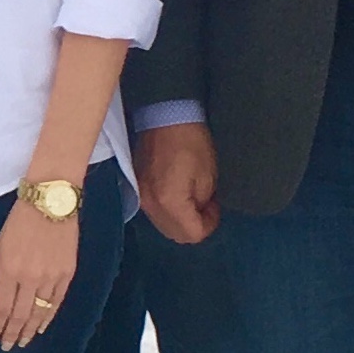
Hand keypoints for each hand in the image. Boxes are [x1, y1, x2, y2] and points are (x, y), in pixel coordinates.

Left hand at [0, 197, 79, 349]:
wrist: (51, 202)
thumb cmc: (20, 221)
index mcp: (10, 270)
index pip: (2, 307)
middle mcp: (31, 277)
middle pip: (20, 314)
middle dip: (13, 333)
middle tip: (7, 346)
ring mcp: (52, 277)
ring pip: (40, 312)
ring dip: (31, 330)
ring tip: (24, 341)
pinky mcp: (68, 273)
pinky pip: (57, 302)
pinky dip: (49, 317)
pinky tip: (42, 326)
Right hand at [137, 124, 219, 246]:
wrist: (165, 117)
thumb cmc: (192, 144)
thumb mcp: (208, 176)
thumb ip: (202, 204)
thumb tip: (198, 212)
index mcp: (170, 202)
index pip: (192, 234)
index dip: (209, 225)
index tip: (215, 207)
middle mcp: (151, 206)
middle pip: (176, 235)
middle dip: (195, 226)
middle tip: (206, 206)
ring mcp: (141, 198)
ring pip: (163, 226)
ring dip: (181, 221)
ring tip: (193, 199)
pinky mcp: (138, 190)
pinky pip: (155, 213)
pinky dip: (169, 212)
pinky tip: (179, 195)